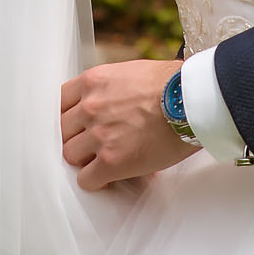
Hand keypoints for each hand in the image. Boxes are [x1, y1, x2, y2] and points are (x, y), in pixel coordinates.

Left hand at [60, 59, 194, 189]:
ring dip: (85, 160)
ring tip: (102, 162)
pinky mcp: (111, 162)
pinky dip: (96, 181)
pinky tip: (108, 178)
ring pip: (70, 156)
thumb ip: (109, 89)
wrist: (193, 100)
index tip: (77, 125)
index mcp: (93, 82)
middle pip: (62, 130)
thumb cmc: (172, 84)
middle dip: (76, 138)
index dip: (69, 116)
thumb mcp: (131, 73)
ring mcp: (99, 135)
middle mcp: (90, 107)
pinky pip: (86, 179)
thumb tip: (108, 105)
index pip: (60, 102)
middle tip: (92, 145)